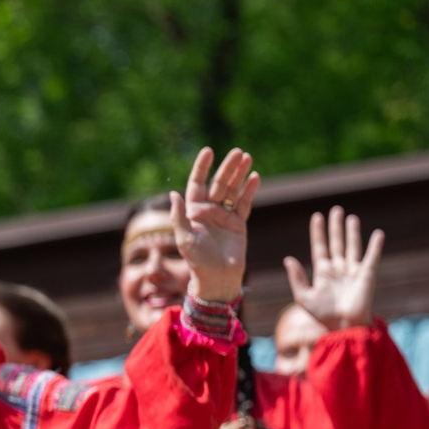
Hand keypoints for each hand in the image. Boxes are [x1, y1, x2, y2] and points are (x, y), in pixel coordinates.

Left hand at [166, 147, 256, 303]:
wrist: (217, 277)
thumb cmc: (197, 260)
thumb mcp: (184, 238)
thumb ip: (179, 216)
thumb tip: (173, 194)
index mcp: (193, 212)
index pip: (197, 184)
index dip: (202, 168)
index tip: (208, 151)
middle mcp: (209, 211)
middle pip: (219, 184)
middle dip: (227, 168)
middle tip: (237, 152)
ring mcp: (224, 216)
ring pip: (233, 190)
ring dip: (239, 174)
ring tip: (247, 158)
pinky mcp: (238, 223)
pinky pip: (244, 203)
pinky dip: (250, 190)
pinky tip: (255, 177)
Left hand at [285, 205, 379, 331]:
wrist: (343, 326)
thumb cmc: (322, 315)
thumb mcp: (303, 297)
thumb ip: (297, 277)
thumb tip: (288, 258)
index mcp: (322, 273)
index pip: (319, 247)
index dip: (318, 233)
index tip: (316, 217)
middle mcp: (338, 269)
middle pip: (336, 243)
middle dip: (335, 227)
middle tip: (335, 210)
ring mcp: (353, 271)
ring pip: (352, 246)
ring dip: (352, 232)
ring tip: (351, 217)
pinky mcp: (367, 275)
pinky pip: (372, 257)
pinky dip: (375, 246)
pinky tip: (377, 234)